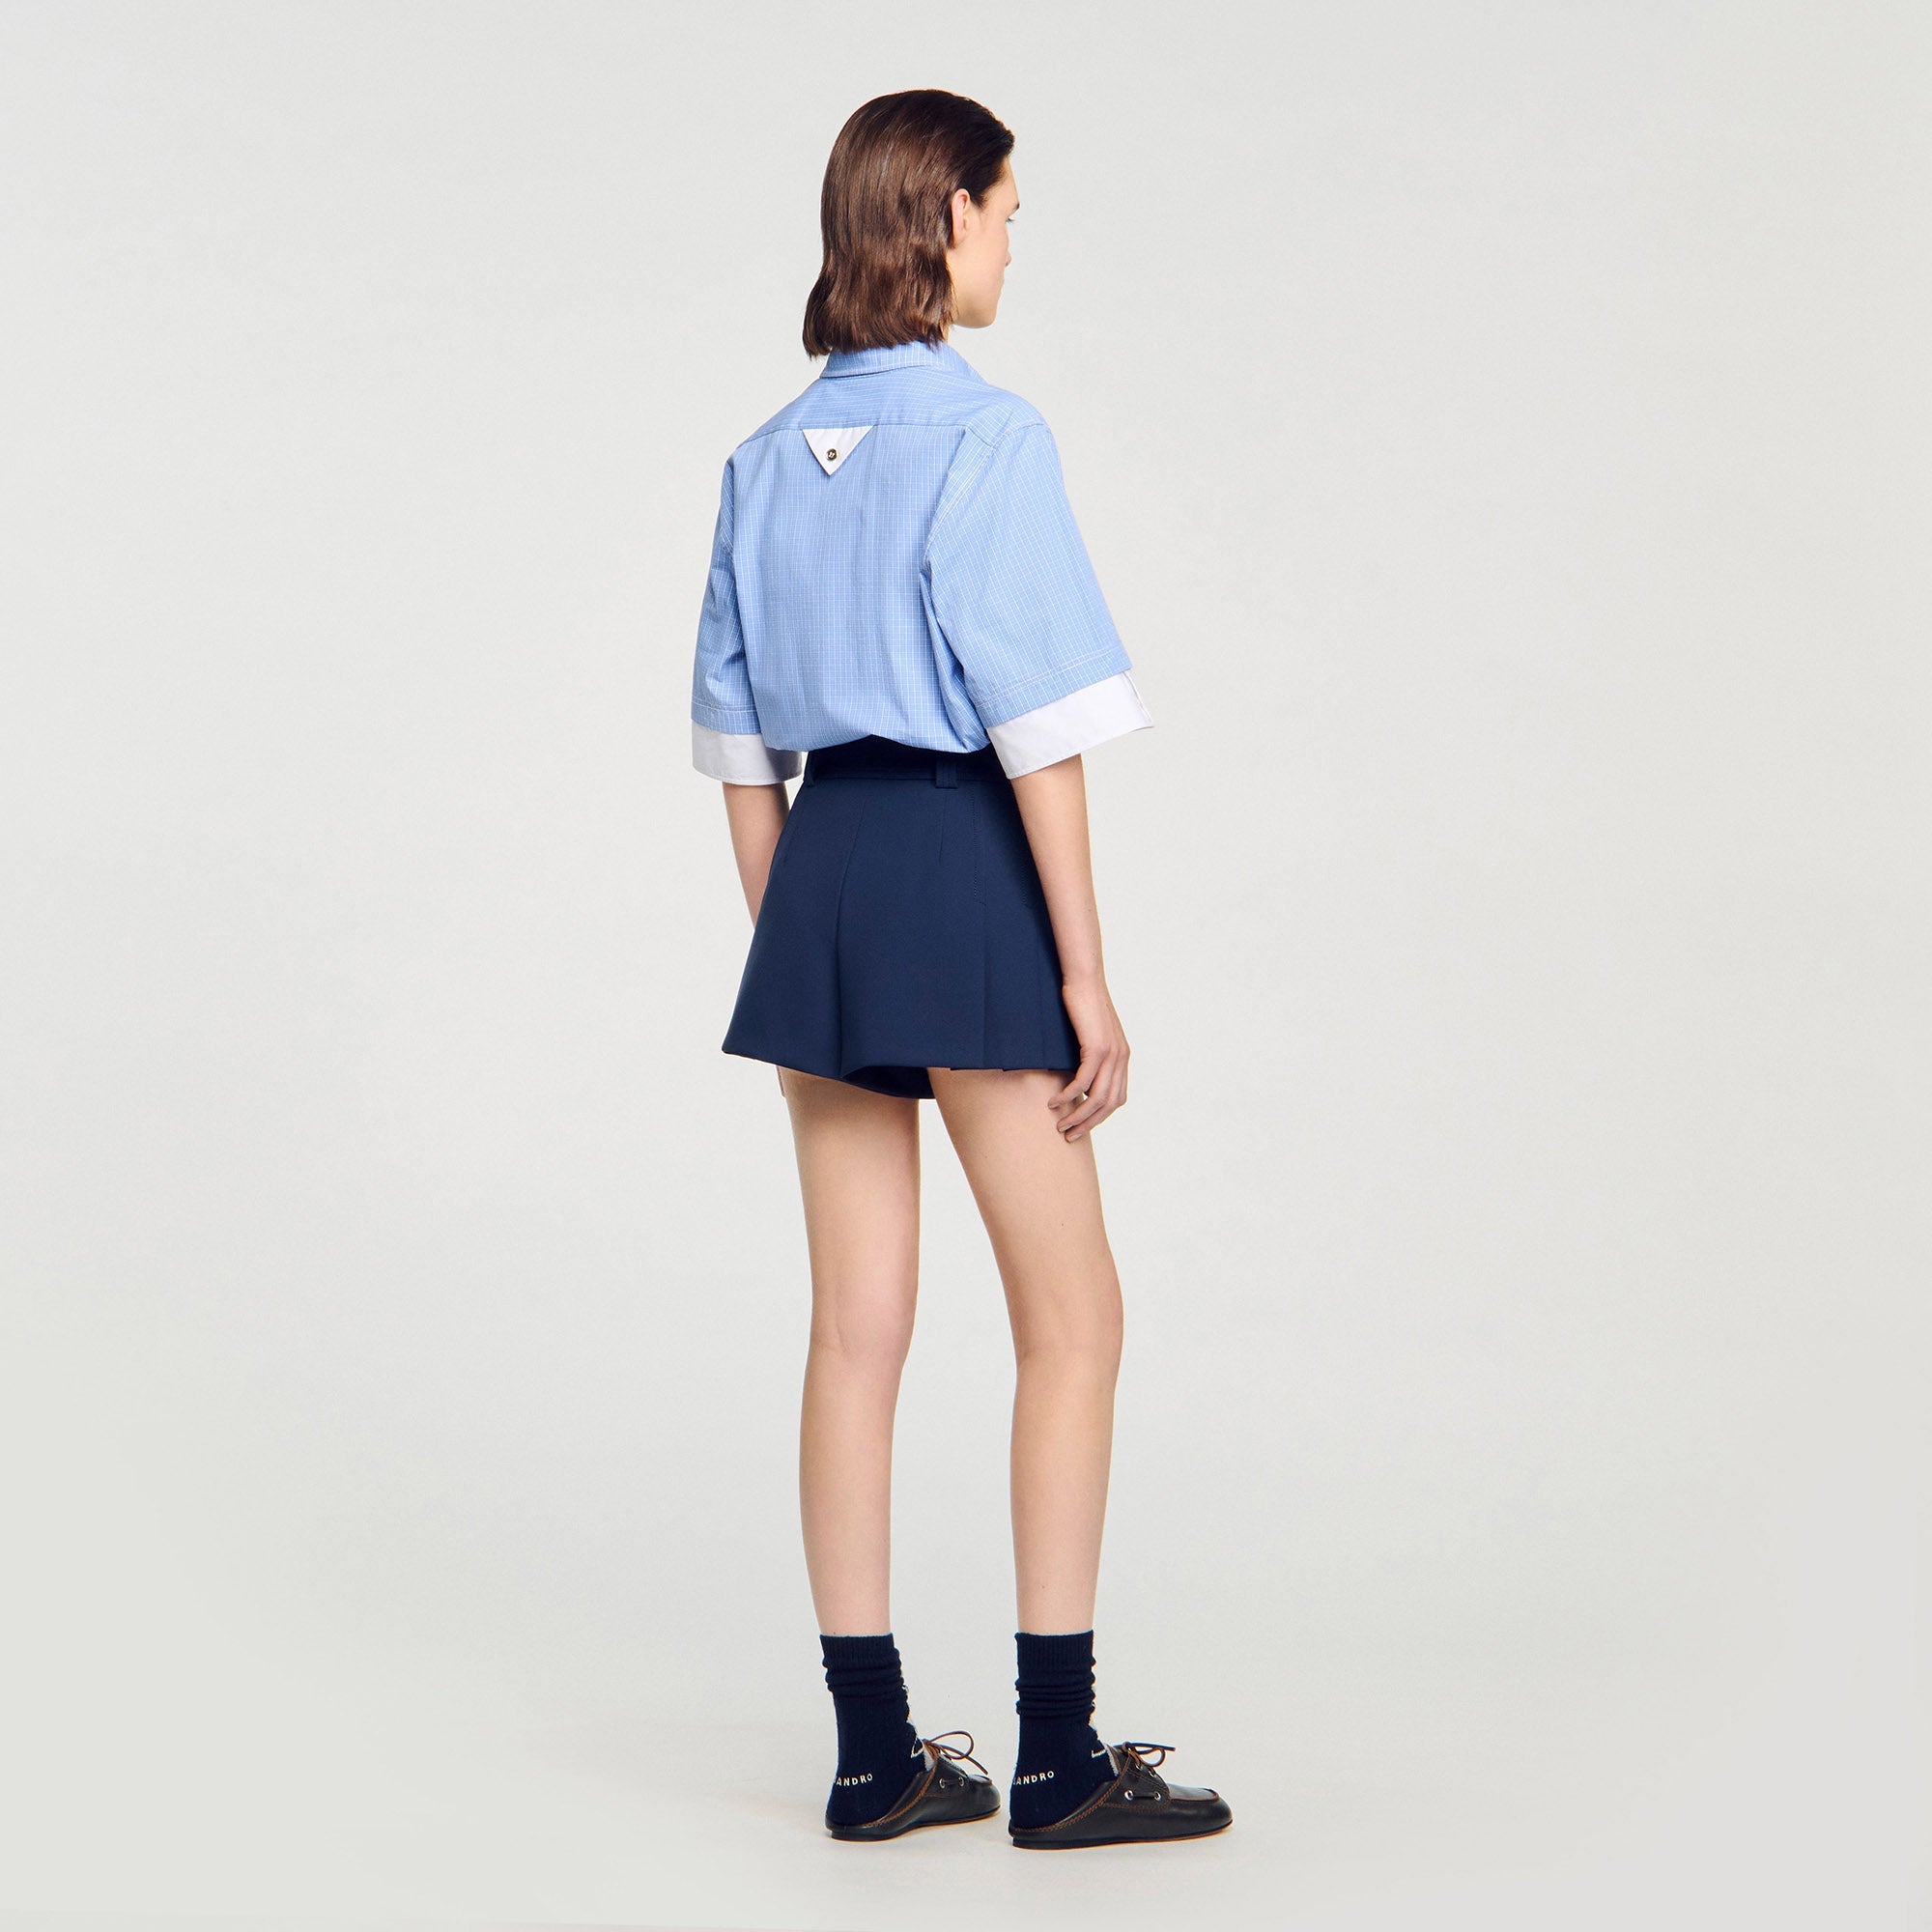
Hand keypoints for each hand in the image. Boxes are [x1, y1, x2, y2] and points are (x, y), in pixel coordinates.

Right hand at [1050, 973, 1128, 1141]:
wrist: (1085, 979)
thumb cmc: (1082, 1005)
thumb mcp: (1091, 1034)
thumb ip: (1091, 1056)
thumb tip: (1077, 1077)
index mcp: (1123, 1057)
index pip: (1117, 1099)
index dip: (1100, 1117)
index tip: (1081, 1125)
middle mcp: (1122, 1059)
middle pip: (1109, 1105)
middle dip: (1089, 1124)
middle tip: (1069, 1135)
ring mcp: (1111, 1054)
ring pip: (1097, 1098)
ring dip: (1078, 1116)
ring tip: (1060, 1125)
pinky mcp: (1096, 1048)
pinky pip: (1083, 1081)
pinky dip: (1068, 1095)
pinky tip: (1054, 1101)